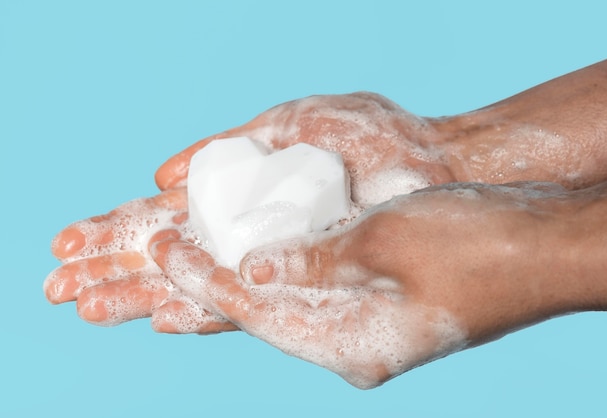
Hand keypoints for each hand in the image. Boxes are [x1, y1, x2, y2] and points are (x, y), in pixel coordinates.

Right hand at [45, 92, 456, 331]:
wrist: (429, 161)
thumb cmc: (369, 134)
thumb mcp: (289, 122)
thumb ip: (229, 146)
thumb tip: (161, 175)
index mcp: (240, 189)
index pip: (163, 215)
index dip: (114, 231)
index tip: (67, 242)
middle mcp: (250, 230)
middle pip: (168, 255)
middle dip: (113, 269)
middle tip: (57, 286)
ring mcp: (274, 258)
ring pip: (196, 283)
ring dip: (141, 293)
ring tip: (89, 306)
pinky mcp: (304, 279)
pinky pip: (246, 302)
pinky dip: (201, 308)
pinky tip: (162, 317)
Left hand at [150, 181, 584, 387]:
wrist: (544, 249)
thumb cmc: (475, 242)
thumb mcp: (387, 242)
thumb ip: (315, 260)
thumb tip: (253, 271)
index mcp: (354, 344)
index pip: (256, 313)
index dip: (203, 280)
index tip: (160, 249)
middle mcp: (356, 349)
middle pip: (265, 316)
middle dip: (212, 282)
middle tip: (163, 249)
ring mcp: (370, 331)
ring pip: (288, 305)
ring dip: (243, 278)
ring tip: (192, 255)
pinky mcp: (381, 309)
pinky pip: (318, 294)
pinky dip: (284, 273)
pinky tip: (257, 257)